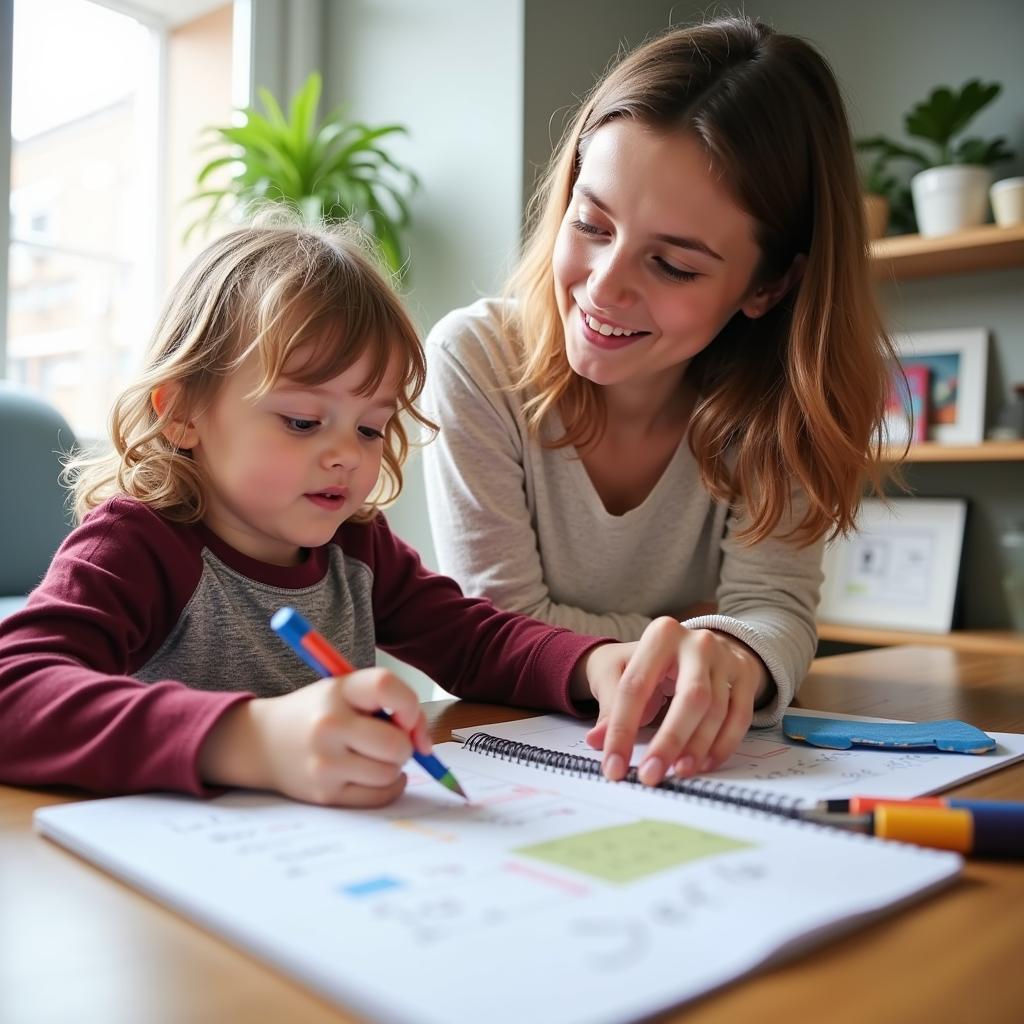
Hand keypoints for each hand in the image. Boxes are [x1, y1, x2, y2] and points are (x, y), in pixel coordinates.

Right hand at [198, 668, 431, 806]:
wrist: (263, 742)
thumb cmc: (319, 713)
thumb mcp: (344, 692)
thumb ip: (388, 705)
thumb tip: (425, 743)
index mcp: (337, 690)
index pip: (386, 686)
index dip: (408, 703)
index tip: (407, 717)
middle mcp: (329, 725)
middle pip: (396, 743)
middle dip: (405, 744)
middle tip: (391, 741)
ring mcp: (325, 763)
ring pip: (391, 772)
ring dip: (393, 766)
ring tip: (373, 756)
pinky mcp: (325, 794)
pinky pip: (380, 796)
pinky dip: (388, 787)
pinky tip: (374, 774)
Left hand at [579, 617, 768, 785]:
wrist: (690, 643)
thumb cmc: (650, 662)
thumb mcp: (622, 672)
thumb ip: (611, 706)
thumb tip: (596, 740)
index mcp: (660, 635)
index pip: (636, 687)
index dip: (622, 730)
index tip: (613, 766)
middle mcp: (697, 642)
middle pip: (690, 697)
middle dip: (670, 741)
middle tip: (650, 775)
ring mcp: (726, 657)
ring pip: (716, 710)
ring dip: (697, 747)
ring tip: (678, 772)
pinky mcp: (745, 674)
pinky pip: (740, 716)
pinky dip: (722, 745)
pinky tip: (703, 764)